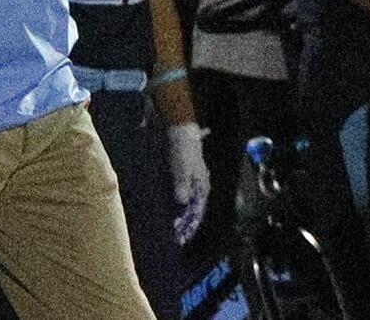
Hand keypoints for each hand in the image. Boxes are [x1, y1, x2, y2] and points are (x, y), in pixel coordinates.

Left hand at [166, 121, 210, 244]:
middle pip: (192, 211)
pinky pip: (179, 198)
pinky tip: (167, 214)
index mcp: (201, 186)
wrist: (177, 129)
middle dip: (185, 225)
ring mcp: (189, 182)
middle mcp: (197, 187)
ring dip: (179, 218)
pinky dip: (174, 207)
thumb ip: (182, 185)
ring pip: (185, 206)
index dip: (190, 226)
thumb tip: (181, 203)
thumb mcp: (182, 166)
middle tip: (176, 240)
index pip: (197, 212)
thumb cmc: (183, 148)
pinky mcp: (180, 178)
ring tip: (172, 231)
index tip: (182, 239)